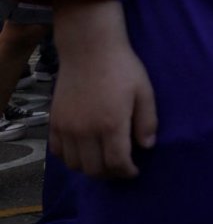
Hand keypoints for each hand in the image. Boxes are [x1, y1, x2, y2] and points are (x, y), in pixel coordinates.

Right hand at [51, 0, 157, 178]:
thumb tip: (147, 147)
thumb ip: (147, 122)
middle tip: (121, 168)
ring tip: (103, 160)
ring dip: (90, 168)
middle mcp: (85, 131)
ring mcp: (66, 127)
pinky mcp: (54, 121)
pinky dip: (70, 157)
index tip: (135, 171)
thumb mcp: (144, 92)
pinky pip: (58, 151)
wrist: (89, 49)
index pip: (117, 163)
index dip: (127, 172)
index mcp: (111, 124)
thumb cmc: (122, 68)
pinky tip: (83, 150)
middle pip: (94, 169)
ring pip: (74, 164)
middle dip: (111, 174)